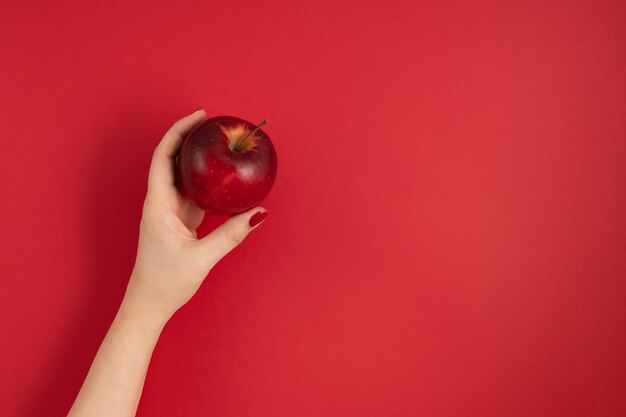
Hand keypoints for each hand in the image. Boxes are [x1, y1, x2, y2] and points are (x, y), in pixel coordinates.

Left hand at [124, 109, 267, 323]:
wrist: (148, 304)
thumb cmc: (166, 282)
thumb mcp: (202, 258)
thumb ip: (232, 234)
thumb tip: (259, 213)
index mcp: (158, 205)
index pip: (164, 157)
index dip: (179, 131)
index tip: (200, 117)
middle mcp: (160, 202)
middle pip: (171, 159)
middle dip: (189, 137)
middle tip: (213, 123)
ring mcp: (168, 211)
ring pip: (180, 174)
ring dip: (196, 156)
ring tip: (217, 143)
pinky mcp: (177, 220)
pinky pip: (191, 192)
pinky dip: (204, 180)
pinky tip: (220, 177)